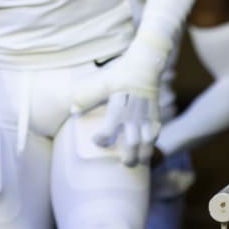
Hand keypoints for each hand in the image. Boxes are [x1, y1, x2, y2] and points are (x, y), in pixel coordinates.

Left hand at [71, 37, 168, 166]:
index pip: (110, 130)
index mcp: (119, 108)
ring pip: (148, 141)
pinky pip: (156, 132)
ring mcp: (147, 116)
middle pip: (133, 142)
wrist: (145, 65)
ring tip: (138, 160)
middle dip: (129, 156)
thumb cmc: (120, 73)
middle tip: (124, 164)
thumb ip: (86, 95)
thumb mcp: (102, 81)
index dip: (102, 139)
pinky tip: (147, 146)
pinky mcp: (156, 114)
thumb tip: (72, 109)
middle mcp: (134, 115)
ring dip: (144, 153)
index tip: (96, 141)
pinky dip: (152, 142)